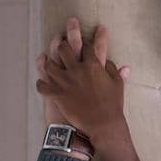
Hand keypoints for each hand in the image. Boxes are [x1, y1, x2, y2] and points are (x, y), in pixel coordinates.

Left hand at [36, 17, 130, 143]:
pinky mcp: (57, 94)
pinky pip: (42, 85)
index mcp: (93, 65)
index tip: (87, 35)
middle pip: (65, 49)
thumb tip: (118, 64)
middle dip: (63, 42)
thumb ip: (116, 71)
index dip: (88, 40)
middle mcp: (77, 70)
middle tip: (61, 39)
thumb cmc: (113, 105)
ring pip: (50, 65)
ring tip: (48, 59)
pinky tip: (42, 82)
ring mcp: (65, 82)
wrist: (103, 125)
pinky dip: (41, 83)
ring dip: (48, 61)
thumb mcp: (118, 86)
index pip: (87, 47)